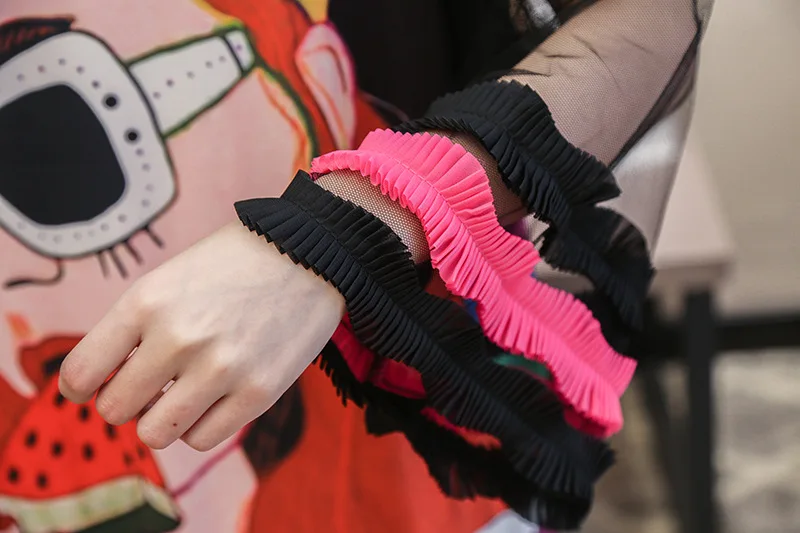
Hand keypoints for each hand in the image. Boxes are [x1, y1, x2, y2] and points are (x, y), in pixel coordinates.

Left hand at [59, 222, 344, 450]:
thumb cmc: (234, 264)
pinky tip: (215, 398)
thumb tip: (107, 385)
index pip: (80, 373)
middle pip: (116, 410)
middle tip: (150, 386)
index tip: (93, 388)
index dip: (80, 388)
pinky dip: (201, 426)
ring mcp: (220, 368)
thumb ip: (134, 327)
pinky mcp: (259, 392)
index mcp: (146, 301)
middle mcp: (178, 337)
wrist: (310, 252)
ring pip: (155, 434)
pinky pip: (202, 439)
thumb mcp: (170, 278)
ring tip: (182, 395)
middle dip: (127, 401)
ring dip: (162, 419)